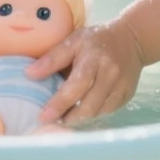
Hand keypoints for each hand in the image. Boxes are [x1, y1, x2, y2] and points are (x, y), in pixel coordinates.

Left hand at [26, 19, 145, 125]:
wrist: (131, 39)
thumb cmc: (96, 40)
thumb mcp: (73, 40)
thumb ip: (52, 58)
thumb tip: (29, 74)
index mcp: (94, 59)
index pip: (77, 85)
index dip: (60, 103)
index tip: (44, 115)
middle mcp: (110, 74)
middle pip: (90, 105)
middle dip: (70, 117)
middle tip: (53, 120)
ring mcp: (121, 87)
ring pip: (99, 112)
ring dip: (80, 118)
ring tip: (65, 117)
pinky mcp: (127, 95)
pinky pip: (108, 111)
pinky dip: (93, 115)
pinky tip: (82, 112)